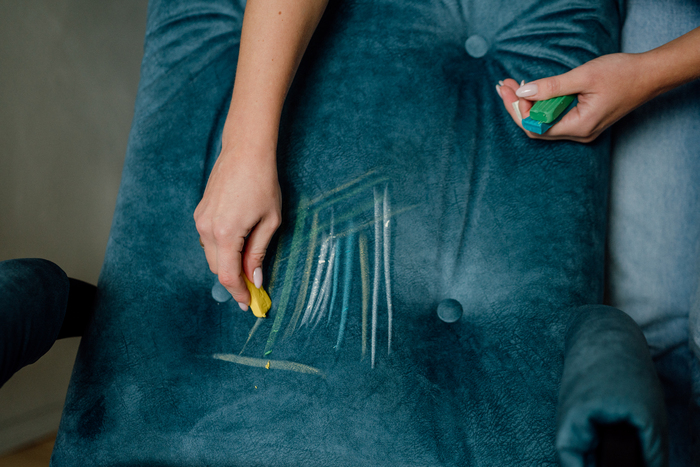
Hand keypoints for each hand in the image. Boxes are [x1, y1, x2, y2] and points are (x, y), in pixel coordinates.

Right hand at [194, 140, 280, 310]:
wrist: (245, 152)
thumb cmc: (263, 183)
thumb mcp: (270, 221)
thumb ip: (259, 252)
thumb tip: (255, 278)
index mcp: (226, 234)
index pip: (229, 276)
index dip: (239, 293)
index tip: (250, 304)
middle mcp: (207, 229)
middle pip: (217, 269)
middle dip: (235, 281)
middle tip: (254, 288)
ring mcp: (200, 220)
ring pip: (212, 255)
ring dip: (228, 264)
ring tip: (249, 266)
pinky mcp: (200, 212)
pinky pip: (209, 240)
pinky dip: (222, 249)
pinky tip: (238, 246)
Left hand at [496, 53, 654, 142]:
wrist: (650, 75)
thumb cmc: (622, 74)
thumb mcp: (583, 76)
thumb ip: (552, 87)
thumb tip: (523, 92)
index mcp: (579, 126)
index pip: (536, 127)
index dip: (517, 110)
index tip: (506, 89)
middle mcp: (579, 134)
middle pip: (537, 128)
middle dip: (517, 107)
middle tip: (504, 85)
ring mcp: (582, 129)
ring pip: (545, 124)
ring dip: (528, 105)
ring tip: (513, 85)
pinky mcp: (584, 121)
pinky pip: (555, 118)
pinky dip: (542, 105)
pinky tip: (533, 91)